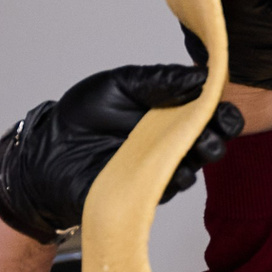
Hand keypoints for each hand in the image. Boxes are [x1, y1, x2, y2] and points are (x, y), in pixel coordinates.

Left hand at [0, 65, 241, 242]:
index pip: (206, 111)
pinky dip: (175, 179)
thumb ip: (158, 80)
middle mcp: (169, 142)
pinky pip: (168, 188)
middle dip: (219, 134)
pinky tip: (176, 170)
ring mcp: (159, 169)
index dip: (221, 110)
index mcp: (169, 112)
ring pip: (194, 167)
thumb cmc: (82, 115)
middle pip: (210, 140)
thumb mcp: (119, 85)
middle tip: (216, 130)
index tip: (224, 108)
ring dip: (201, 157)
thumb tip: (200, 78)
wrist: (47, 151)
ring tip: (200, 147)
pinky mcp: (145, 192)